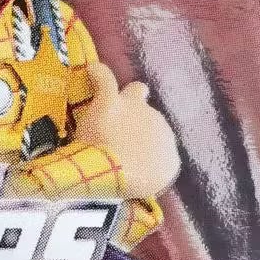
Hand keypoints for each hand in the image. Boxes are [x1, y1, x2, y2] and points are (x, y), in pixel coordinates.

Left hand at [75, 62, 180, 202]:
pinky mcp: (111, 101)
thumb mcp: (151, 188)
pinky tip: (92, 70)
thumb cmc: (132, 189)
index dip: (147, 145)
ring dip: (121, 103)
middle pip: (148, 115)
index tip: (135, 151)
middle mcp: (158, 125)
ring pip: (132, 96)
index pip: (160, 145)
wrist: (119, 174)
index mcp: (168, 153)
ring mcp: (135, 109)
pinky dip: (98, 75)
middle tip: (118, 131)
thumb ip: (148, 176)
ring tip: (101, 114)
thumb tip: (137, 177)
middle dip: (137, 120)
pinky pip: (106, 80)